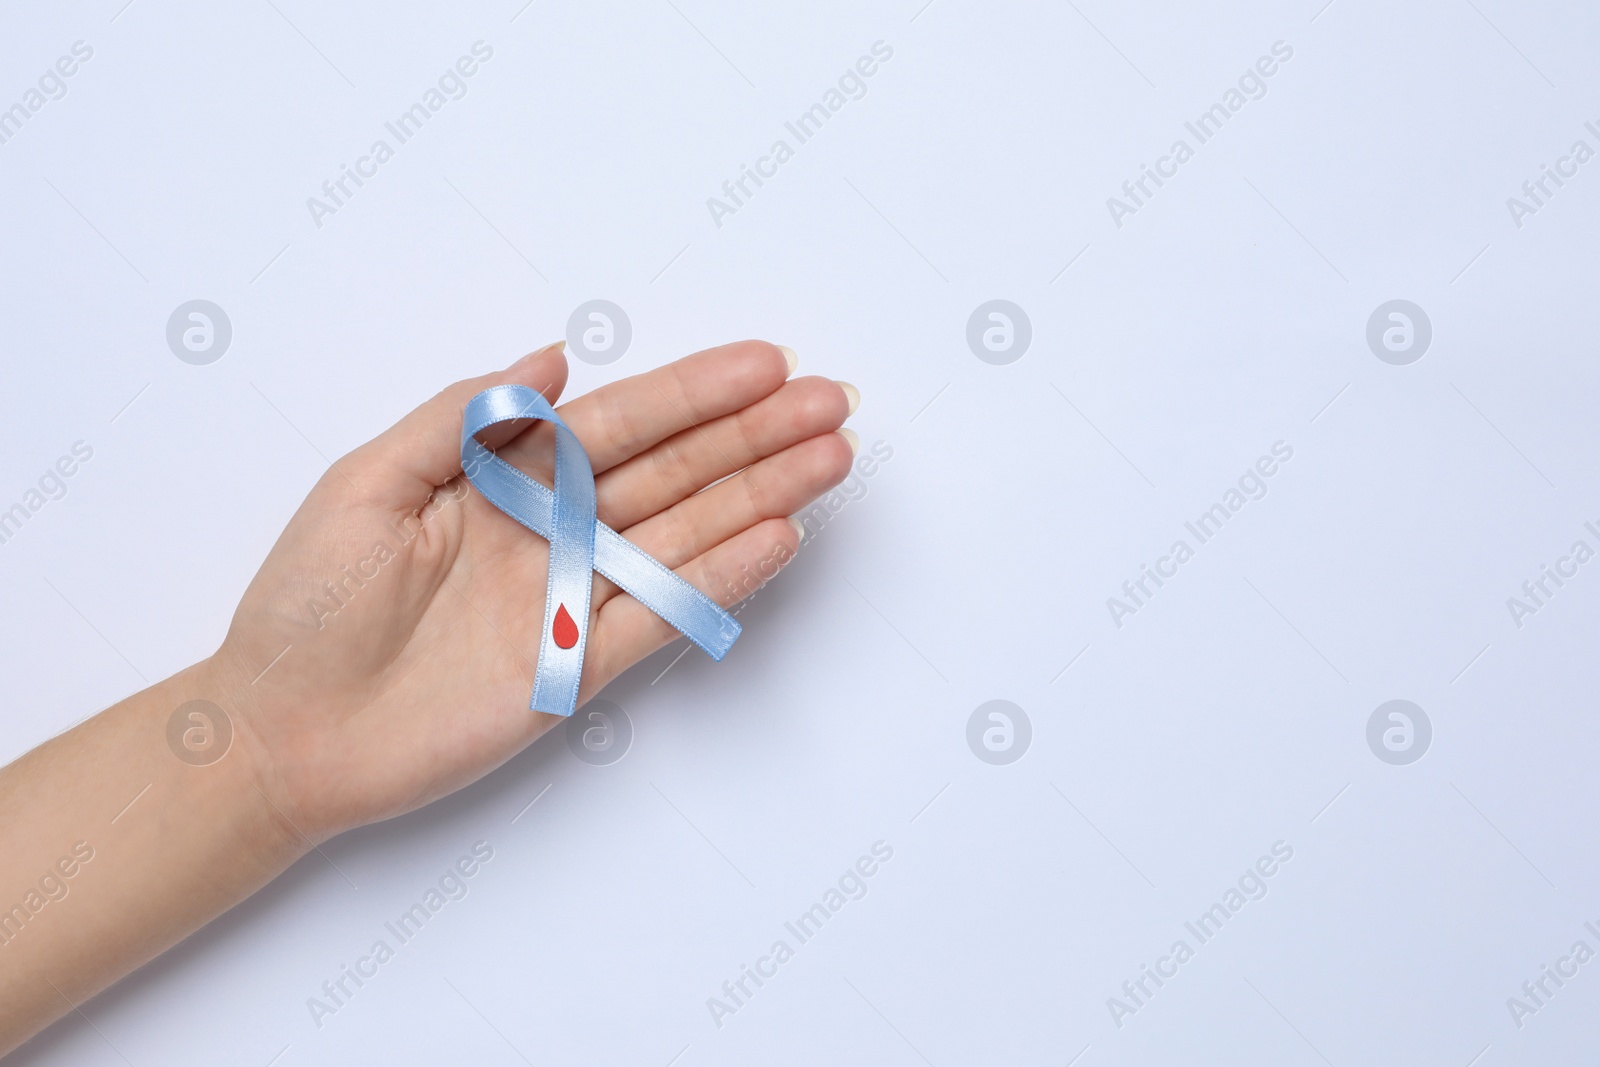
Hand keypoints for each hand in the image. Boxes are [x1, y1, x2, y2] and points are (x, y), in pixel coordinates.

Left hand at [207, 340, 854, 842]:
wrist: (283, 734)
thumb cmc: (306, 606)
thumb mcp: (367, 484)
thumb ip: (463, 419)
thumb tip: (551, 358)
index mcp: (506, 478)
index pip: (621, 423)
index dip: (695, 392)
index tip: (767, 363)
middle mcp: (554, 531)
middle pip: (676, 471)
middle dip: (756, 435)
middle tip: (834, 403)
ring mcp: (574, 599)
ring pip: (687, 535)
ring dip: (762, 495)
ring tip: (830, 460)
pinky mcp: (577, 668)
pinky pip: (663, 616)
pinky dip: (721, 580)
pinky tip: (775, 539)